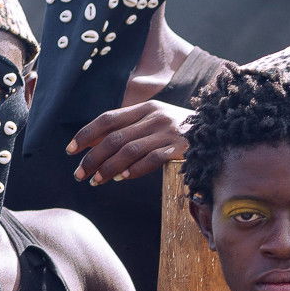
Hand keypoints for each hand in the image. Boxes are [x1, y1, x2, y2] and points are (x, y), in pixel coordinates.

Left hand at [68, 100, 192, 185]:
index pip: (108, 119)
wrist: (219, 130)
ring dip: (109, 168)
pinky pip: (152, 160)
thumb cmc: (181, 130)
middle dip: (92, 158)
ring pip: (129, 150)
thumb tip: (95, 143)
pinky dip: (134, 170)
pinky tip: (121, 179)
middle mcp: (154, 117)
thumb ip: (130, 128)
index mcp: (145, 108)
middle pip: (114, 138)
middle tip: (79, 174)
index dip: (86, 134)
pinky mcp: (179, 148)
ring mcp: (167, 133)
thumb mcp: (156, 120)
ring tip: (96, 181)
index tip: (70, 150)